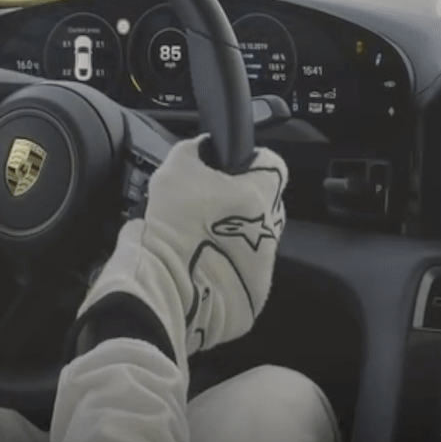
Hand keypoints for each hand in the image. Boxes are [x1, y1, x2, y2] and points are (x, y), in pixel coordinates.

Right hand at [75, 135, 287, 366]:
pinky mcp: (255, 294)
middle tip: (207, 206)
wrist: (168, 288)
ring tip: (200, 240)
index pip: (271, 162)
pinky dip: (228, 266)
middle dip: (240, 201)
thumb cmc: (174, 225)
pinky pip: (245, 271)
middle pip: (263, 202)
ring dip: (234, 235)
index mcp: (260, 192)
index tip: (227, 169)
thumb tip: (203, 147)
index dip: (247, 161)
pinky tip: (203, 266)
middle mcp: (272, 227)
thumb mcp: (175, 169)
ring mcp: (267, 264)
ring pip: (255, 238)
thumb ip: (195, 150)